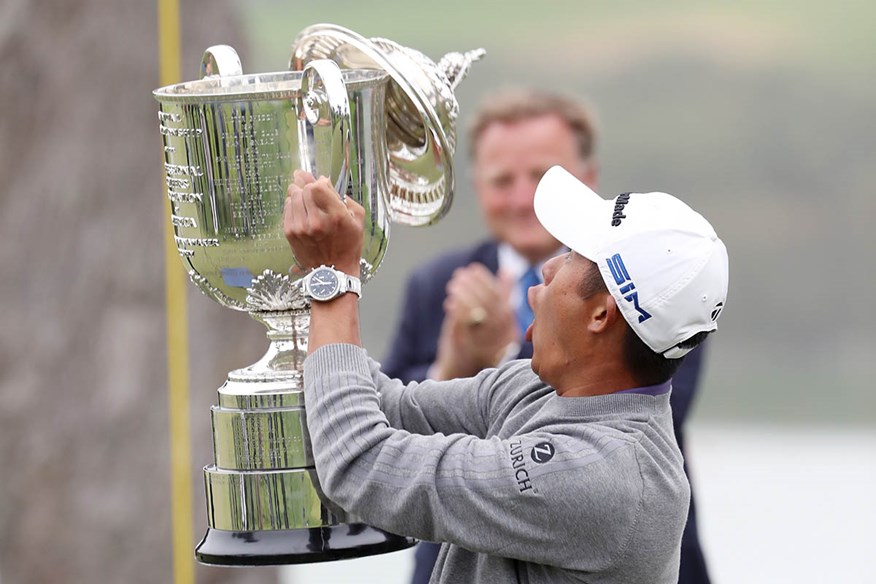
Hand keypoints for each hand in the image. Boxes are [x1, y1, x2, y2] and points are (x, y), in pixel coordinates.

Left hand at [283, 170, 363, 276]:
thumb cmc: (347, 246)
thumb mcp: (357, 219)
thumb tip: (326, 182)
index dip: (320, 182)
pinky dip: (292, 204)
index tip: (324, 184)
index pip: (318, 186)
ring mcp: (301, 227)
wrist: (333, 272)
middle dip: (309, 186)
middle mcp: (316, 221)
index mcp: (335, 216)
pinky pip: (287, 208)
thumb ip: (344, 197)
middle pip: (304, 189)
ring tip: (306, 198)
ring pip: (293, 196)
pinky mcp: (290, 232)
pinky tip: (300, 209)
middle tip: (312, 188)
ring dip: (299, 193)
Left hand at [432, 263, 518, 378]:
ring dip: (463, 295)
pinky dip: (456, 312)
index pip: (500, 297)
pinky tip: (449, 303)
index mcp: (511, 326)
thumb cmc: (480, 341)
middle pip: (488, 303)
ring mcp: (487, 344)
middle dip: (472, 285)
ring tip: (452, 286)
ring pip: (477, 312)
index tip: (473, 268)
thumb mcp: (494, 319)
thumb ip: (503, 294)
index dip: (485, 280)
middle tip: (459, 275)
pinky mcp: (468, 351)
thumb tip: (508, 271)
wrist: (464, 373)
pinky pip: (463, 326)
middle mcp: (503, 336)